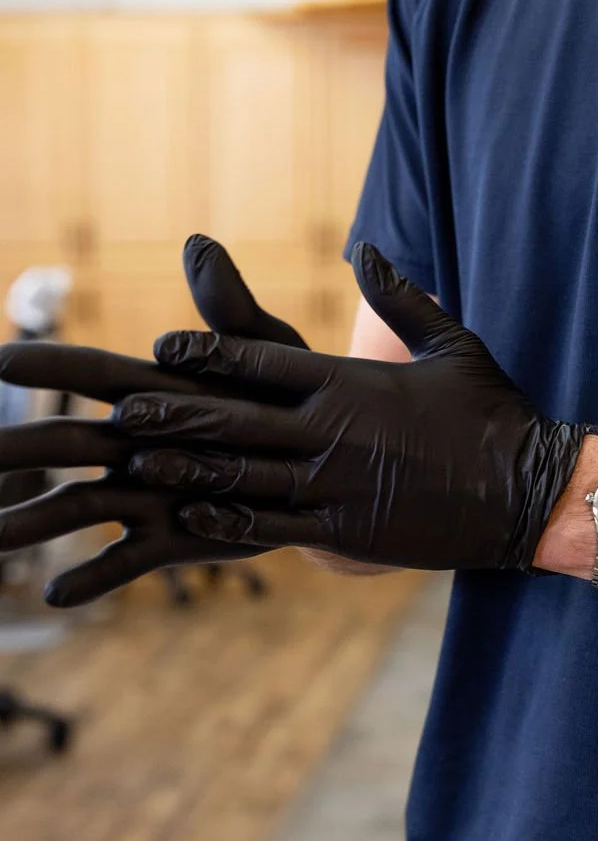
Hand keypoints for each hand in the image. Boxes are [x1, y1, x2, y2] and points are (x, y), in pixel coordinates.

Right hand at [0, 236, 308, 605]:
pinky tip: (57, 597)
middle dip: (11, 446)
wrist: (324, 465)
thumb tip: (200, 244)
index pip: (92, 374)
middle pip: (63, 443)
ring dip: (27, 523)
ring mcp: (148, 494)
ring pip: (75, 506)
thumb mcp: (268, 353)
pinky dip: (95, 577)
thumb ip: (232, 309)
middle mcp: (137, 444)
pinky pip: (126, 561)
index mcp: (156, 392)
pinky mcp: (172, 538)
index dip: (49, 367)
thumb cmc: (289, 396)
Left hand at [123, 243, 584, 571]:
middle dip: (176, 411)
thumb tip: (367, 249)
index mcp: (350, 383)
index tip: (164, 347)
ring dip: (188, 467)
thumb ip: (401, 297)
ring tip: (140, 462)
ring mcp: (337, 486)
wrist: (532, 490)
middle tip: (125, 409)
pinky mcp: (348, 533)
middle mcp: (333, 432)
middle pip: (235, 418)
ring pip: (244, 475)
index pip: (260, 363)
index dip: (205, 354)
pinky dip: (230, 522)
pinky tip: (194, 517)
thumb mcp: (451, 342)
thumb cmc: (492, 412)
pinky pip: (275, 528)